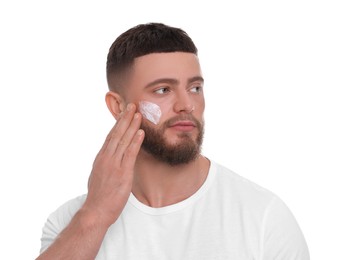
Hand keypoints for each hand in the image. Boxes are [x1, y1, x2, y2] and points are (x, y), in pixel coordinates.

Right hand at [82, 103, 143, 225]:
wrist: (96, 211)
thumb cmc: (99, 196)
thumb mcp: (99, 175)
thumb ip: (106, 164)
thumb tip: (111, 157)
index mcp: (101, 157)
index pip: (110, 136)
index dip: (118, 123)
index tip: (123, 112)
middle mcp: (106, 158)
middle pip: (116, 133)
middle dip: (125, 118)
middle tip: (132, 105)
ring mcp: (113, 164)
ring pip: (123, 140)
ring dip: (132, 126)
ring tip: (138, 114)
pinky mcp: (122, 173)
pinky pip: (129, 154)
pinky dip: (135, 142)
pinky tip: (141, 132)